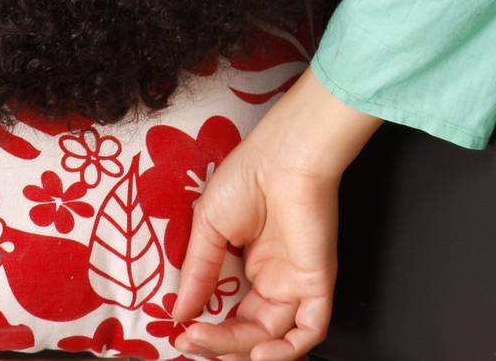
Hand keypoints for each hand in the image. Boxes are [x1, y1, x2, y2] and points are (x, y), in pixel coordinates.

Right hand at [170, 67, 381, 360]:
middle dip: (218, 343)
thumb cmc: (247, 177)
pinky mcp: (317, 281)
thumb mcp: (208, 227)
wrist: (282, 156)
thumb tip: (178, 312)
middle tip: (190, 340)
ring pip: (273, 336)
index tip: (179, 332)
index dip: (208, 329)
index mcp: (252, 265)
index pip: (232, 314)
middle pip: (249, 331)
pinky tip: (257, 354)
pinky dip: (287, 352)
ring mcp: (296, 281)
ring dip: (239, 349)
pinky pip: (310, 329)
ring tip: (209, 344)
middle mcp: (275, 278)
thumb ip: (198, 272)